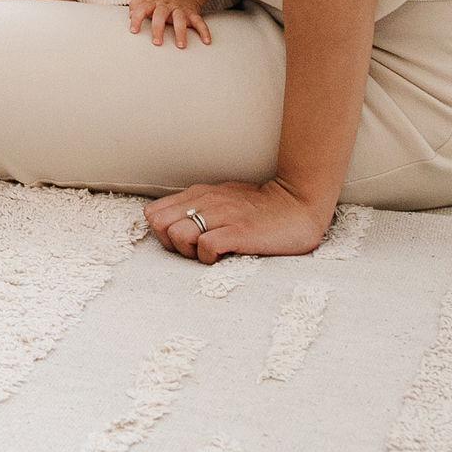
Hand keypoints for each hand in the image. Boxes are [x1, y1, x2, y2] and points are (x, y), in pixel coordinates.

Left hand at [128, 0, 212, 49]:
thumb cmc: (161, 1)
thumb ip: (136, 6)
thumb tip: (128, 16)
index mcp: (153, 2)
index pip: (142, 8)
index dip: (137, 19)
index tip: (133, 31)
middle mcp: (166, 5)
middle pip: (160, 14)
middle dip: (158, 28)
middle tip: (156, 43)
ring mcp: (180, 9)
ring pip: (180, 19)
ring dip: (180, 32)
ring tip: (180, 46)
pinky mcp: (193, 14)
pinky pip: (199, 22)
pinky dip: (204, 31)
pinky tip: (206, 41)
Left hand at [142, 179, 334, 263]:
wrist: (297, 204)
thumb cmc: (259, 207)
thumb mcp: (222, 198)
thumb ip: (199, 206)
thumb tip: (175, 223)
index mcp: (199, 194)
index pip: (154, 213)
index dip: (161, 232)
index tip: (181, 242)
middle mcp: (205, 201)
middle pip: (159, 224)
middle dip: (170, 243)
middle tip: (192, 251)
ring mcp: (221, 216)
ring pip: (178, 234)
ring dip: (188, 251)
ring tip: (209, 254)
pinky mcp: (238, 232)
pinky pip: (206, 247)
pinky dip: (209, 258)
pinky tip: (223, 258)